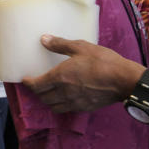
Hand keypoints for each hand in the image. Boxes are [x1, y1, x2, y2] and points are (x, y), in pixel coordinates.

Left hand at [21, 35, 144, 112]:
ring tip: (49, 93)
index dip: (28, 83)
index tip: (25, 79)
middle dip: (37, 92)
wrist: (123, 80)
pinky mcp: (84, 108)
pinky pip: (66, 110)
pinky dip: (60, 105)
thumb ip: (60, 44)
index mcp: (60, 77)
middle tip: (38, 84)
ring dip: (48, 100)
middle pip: (42, 97)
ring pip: (53, 106)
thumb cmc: (103, 61)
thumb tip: (44, 39)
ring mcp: (74, 102)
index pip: (36, 85)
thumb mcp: (81, 47)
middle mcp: (63, 92)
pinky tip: (65, 98)